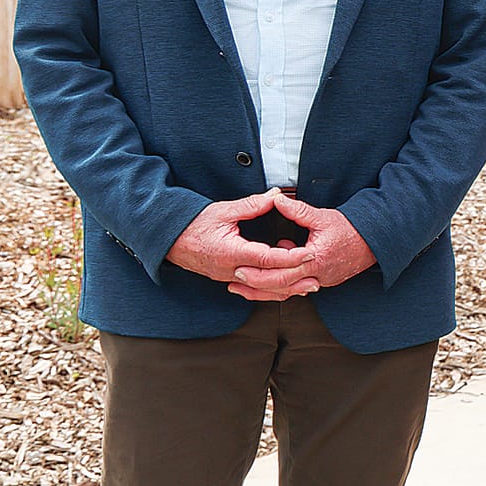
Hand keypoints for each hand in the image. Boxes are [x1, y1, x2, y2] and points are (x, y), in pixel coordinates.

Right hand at [166, 193, 313, 284]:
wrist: (169, 240)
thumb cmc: (193, 224)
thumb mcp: (224, 210)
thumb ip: (252, 205)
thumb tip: (276, 195)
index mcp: (231, 251)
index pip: (267, 258)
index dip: (291, 257)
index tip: (310, 253)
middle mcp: (231, 269)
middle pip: (268, 279)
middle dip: (294, 279)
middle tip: (316, 276)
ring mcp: (229, 277)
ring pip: (262, 289)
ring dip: (286, 289)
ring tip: (307, 286)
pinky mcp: (228, 279)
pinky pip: (253, 289)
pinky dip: (271, 291)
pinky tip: (286, 289)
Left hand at [230, 192, 372, 299]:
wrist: (375, 240)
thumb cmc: (351, 228)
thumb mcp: (322, 216)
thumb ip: (297, 210)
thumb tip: (277, 199)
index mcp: (314, 259)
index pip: (280, 271)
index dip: (258, 272)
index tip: (240, 268)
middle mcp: (317, 274)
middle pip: (280, 286)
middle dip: (256, 285)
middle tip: (236, 280)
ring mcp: (321, 281)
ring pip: (288, 292)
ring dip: (267, 290)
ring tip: (247, 286)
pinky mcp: (323, 281)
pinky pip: (298, 288)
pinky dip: (283, 286)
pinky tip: (273, 276)